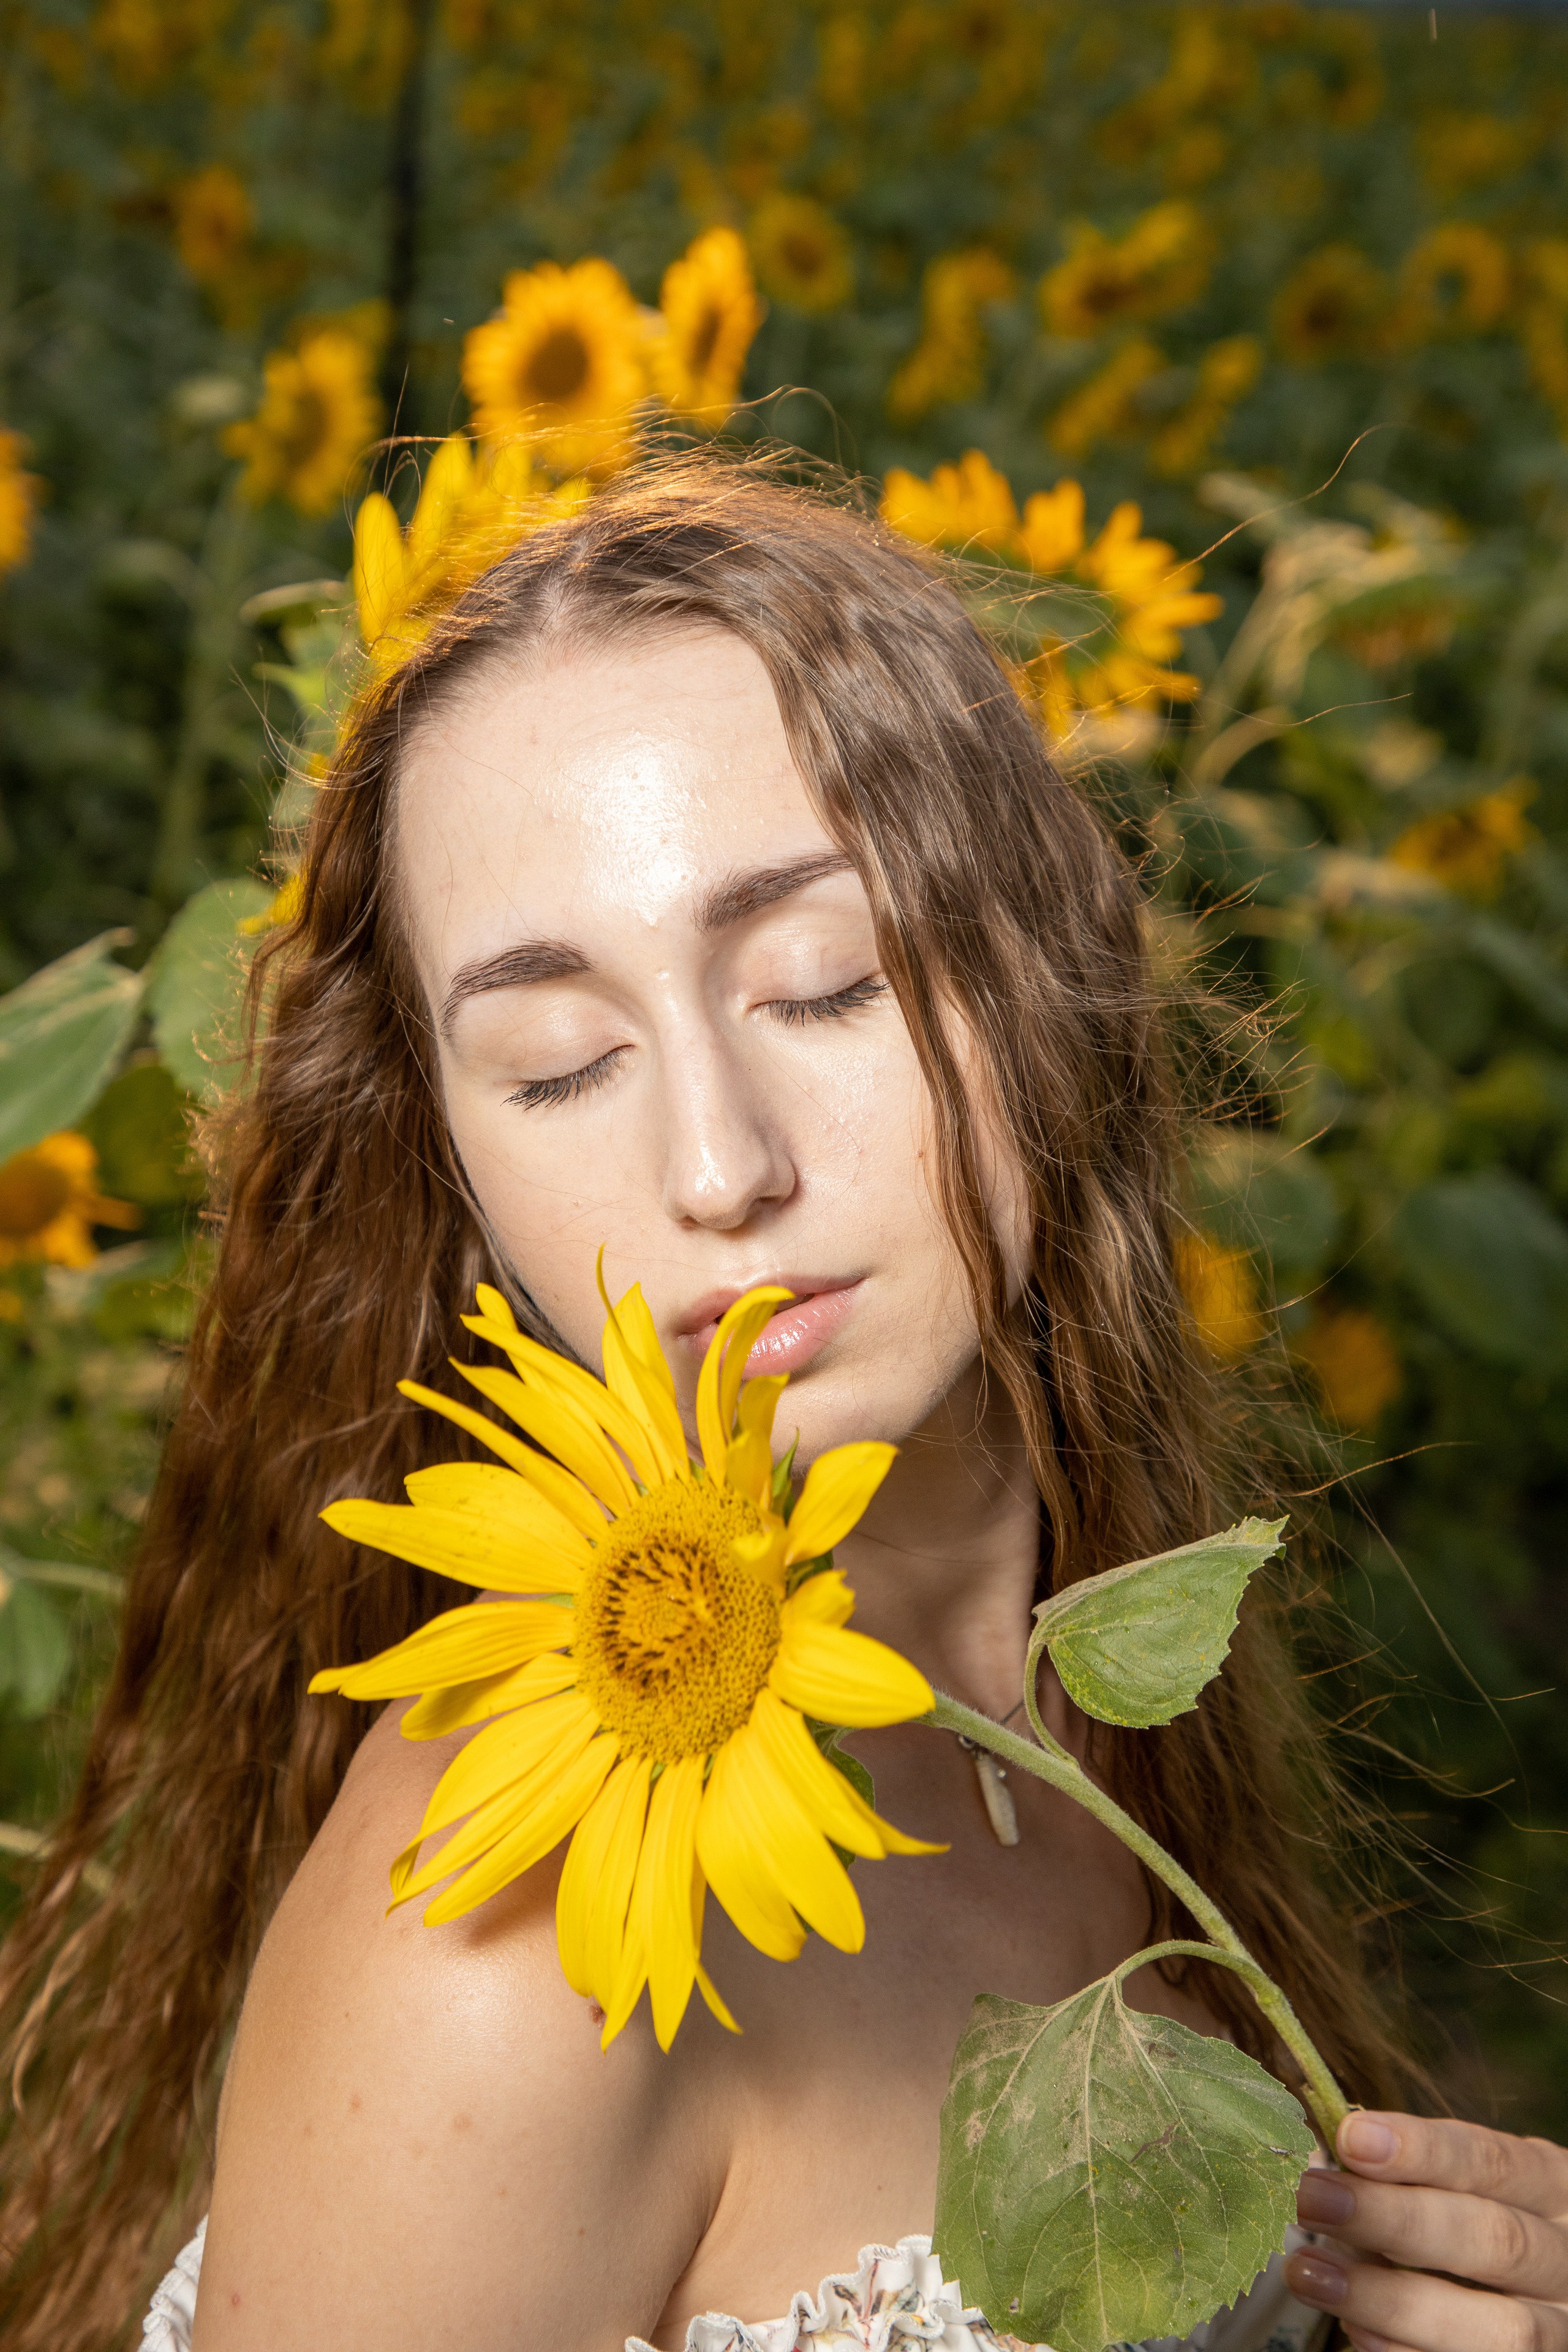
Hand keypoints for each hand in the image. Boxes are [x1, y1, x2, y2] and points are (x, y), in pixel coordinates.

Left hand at [1284, 2109, 1567, 2350]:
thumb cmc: (1481, 2224)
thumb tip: (1326, 2172)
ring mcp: (1560, 2328)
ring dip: (1393, 2301)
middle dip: (1396, 2220)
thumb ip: (1413, 2180)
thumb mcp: (1469, 2189)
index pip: (1491, 2161)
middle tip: (1311, 2200)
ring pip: (1499, 2328)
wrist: (1533, 2294)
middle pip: (1494, 2240)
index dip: (1423, 2150)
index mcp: (1549, 2187)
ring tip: (1309, 2273)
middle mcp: (1564, 2259)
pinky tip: (1357, 2332)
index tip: (1351, 2138)